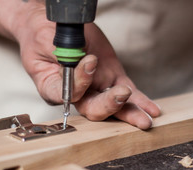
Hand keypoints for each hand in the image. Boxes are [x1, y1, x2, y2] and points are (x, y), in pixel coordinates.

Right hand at [13, 3, 160, 129]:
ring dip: (129, 112)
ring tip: (144, 119)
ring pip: (113, 105)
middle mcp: (76, 92)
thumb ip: (61, 54)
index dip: (79, 83)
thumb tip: (80, 63)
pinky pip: (127, 92)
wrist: (50, 27)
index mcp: (53, 87)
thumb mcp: (46, 41)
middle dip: (109, 106)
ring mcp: (96, 86)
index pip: (67, 93)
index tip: (89, 62)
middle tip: (121, 96)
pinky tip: (151, 110)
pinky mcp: (110, 77)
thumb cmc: (42, 35)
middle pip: (93, 108)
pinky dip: (140, 101)